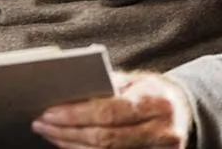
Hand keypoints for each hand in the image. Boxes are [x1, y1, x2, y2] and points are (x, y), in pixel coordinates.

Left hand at [32, 71, 192, 147]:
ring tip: (49, 134)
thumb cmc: (147, 91)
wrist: (181, 110)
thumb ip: (104, 86)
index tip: (47, 112)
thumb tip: (64, 89)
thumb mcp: (132, 80)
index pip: (109, 112)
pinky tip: (69, 145)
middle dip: (67, 132)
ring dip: (72, 146)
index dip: (75, 115)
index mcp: (155, 102)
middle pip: (106, 138)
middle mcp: (163, 132)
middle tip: (40, 124)